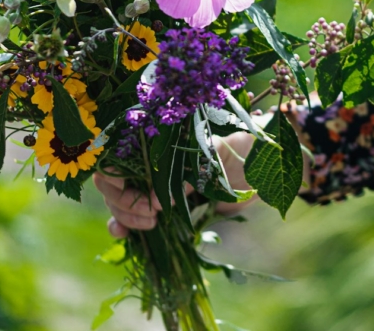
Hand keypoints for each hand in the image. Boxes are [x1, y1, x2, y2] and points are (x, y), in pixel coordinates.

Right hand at [94, 131, 257, 238]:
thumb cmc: (241, 148)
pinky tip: (123, 235)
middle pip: (112, 182)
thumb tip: (151, 202)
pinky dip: (123, 225)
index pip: (115, 155)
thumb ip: (185, 174)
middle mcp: (150, 159)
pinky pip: (131, 214)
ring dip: (124, 216)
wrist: (262, 167)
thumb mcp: (215, 154)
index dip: (117, 180)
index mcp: (158, 139)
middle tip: (150, 215)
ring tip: (150, 224)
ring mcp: (153, 182)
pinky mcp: (162, 203)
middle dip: (122, 202)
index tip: (141, 199)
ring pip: (118, 200)